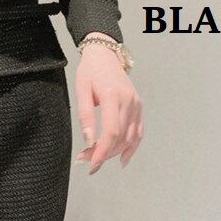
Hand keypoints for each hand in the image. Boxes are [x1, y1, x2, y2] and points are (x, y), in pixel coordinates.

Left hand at [74, 34, 142, 174]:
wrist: (105, 55)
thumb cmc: (90, 71)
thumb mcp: (81, 90)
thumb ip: (85, 116)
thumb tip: (88, 141)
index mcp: (112, 96)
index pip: (111, 132)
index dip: (102, 152)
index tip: (91, 165)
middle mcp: (129, 101)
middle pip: (120, 137)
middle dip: (103, 154)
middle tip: (86, 161)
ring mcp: (136, 104)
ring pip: (130, 138)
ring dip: (114, 152)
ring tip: (96, 158)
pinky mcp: (139, 107)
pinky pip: (138, 132)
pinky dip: (132, 147)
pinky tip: (122, 159)